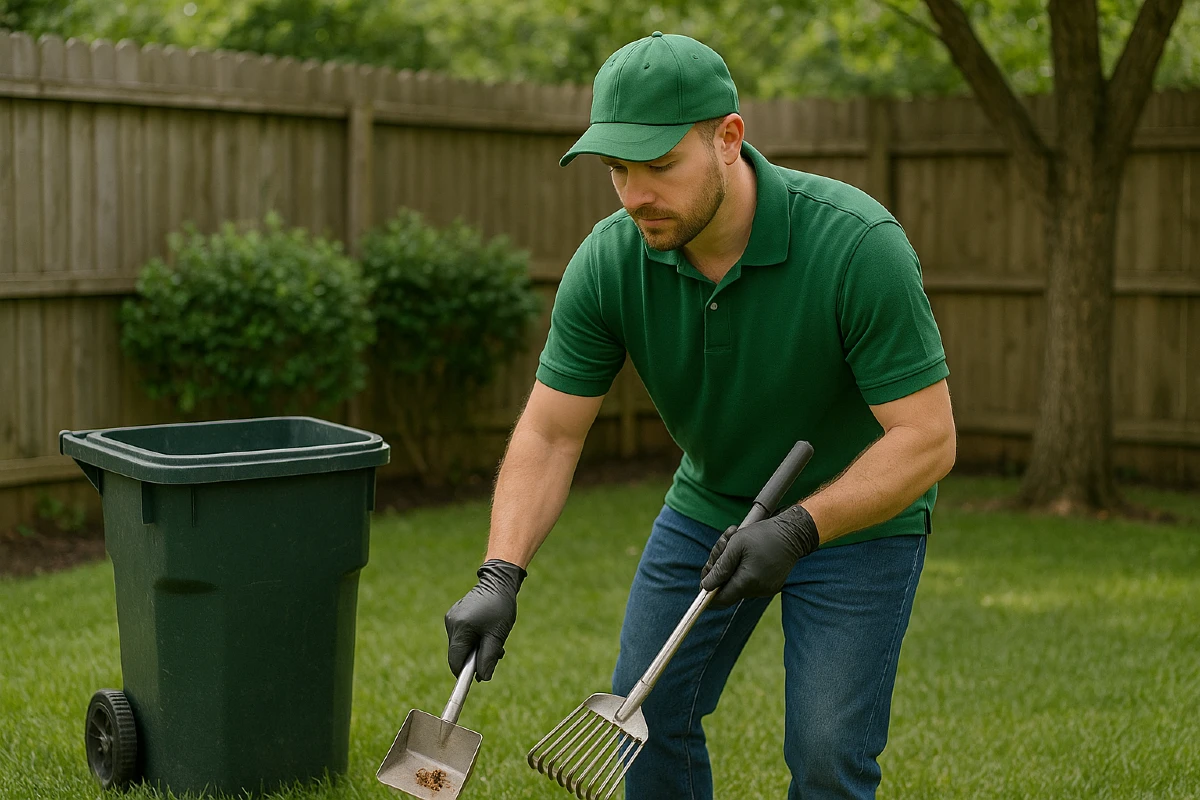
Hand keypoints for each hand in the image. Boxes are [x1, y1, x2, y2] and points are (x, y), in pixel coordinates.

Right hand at [445, 559, 526, 680]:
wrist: (498, 582)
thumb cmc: (500, 608)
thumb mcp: (497, 635)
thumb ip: (488, 658)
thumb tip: (483, 678)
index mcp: (460, 628)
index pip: (455, 661)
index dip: (465, 673)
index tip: (478, 678)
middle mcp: (451, 623)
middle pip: (458, 653)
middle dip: (475, 658)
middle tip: (496, 653)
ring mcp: (451, 618)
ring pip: (461, 644)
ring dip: (476, 648)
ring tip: (494, 639)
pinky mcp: (455, 615)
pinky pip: (462, 634)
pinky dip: (474, 638)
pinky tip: (487, 631)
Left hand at [700, 505, 819, 608]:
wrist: (794, 533)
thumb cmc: (763, 535)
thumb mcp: (736, 544)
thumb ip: (720, 567)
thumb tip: (705, 587)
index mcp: (748, 582)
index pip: (721, 600)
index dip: (708, 592)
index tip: (705, 576)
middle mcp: (758, 591)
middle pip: (728, 589)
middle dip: (720, 570)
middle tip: (722, 545)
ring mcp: (766, 589)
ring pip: (738, 584)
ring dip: (731, 566)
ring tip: (735, 541)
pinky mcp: (771, 585)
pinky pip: (749, 581)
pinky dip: (743, 568)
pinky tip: (746, 551)